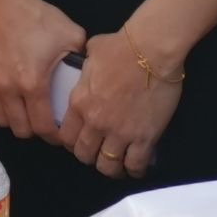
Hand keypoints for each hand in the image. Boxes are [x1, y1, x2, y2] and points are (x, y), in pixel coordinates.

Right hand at [0, 0, 85, 142]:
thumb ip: (81, 57)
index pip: (43, 126)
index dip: (54, 137)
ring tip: (23, 112)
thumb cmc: (36, 16)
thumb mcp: (71, 35)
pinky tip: (0, 98)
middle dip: (34, 132)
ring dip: (13, 119)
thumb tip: (89, 70)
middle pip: (19, 128)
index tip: (61, 136)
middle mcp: (7, 88)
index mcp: (33, 84)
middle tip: (44, 124)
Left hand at [59, 29, 181, 179]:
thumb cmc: (120, 47)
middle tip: (98, 153)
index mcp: (78, 103)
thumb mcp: (90, 55)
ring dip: (111, 168)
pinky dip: (135, 170)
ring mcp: (120, 132)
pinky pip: (136, 164)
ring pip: (108, 165)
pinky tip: (136, 167)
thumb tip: (88, 63)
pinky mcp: (144, 137)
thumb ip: (85, 68)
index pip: (66, 136)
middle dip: (89, 157)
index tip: (79, 142)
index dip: (71, 143)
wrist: (150, 51)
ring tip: (117, 165)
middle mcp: (95, 122)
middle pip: (85, 154)